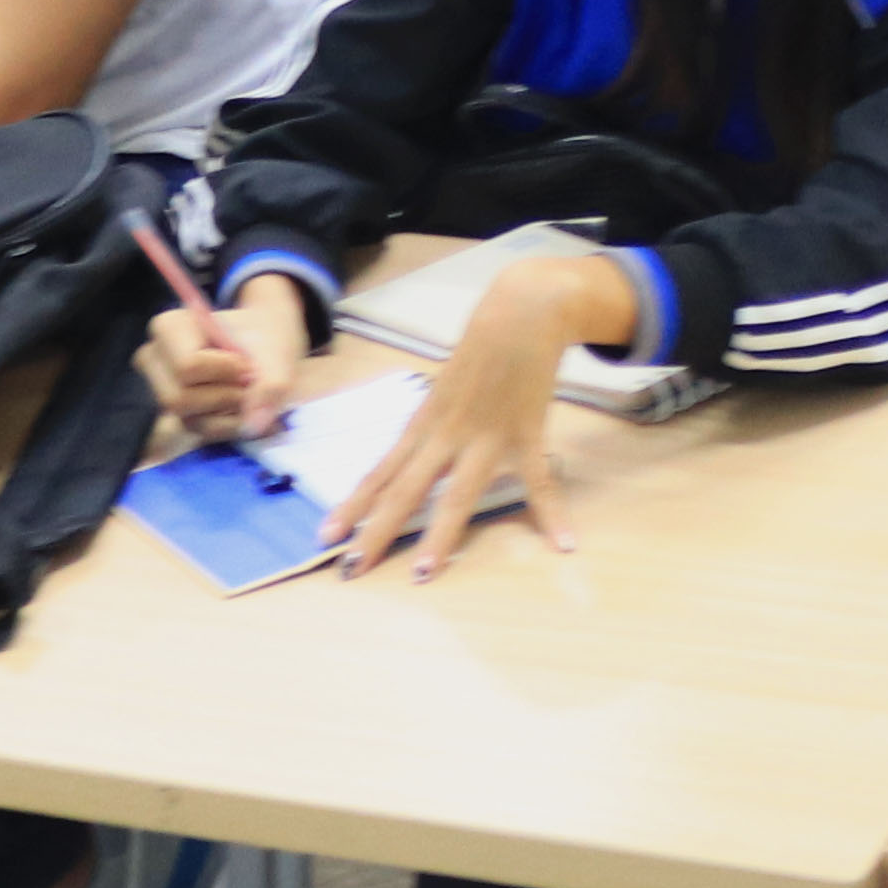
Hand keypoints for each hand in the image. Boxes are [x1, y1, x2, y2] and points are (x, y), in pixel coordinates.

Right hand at [138, 273, 311, 443]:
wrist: (268, 349)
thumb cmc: (265, 339)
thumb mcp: (278, 352)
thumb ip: (272, 384)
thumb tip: (254, 424)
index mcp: (170, 327)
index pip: (187, 365)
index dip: (224, 372)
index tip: (248, 365)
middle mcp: (154, 361)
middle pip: (179, 399)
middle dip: (225, 397)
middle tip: (252, 383)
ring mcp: (161, 391)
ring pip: (190, 420)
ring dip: (230, 415)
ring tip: (252, 395)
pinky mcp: (175, 416)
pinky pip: (199, 434)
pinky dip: (230, 427)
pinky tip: (248, 412)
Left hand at [329, 256, 598, 577]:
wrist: (520, 314)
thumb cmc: (478, 353)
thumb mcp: (441, 391)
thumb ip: (429, 429)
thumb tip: (408, 464)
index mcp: (423, 426)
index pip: (379, 473)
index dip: (352, 507)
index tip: (324, 539)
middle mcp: (445, 436)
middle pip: (404, 491)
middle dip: (376, 531)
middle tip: (351, 570)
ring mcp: (485, 437)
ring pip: (457, 493)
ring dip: (441, 534)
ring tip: (425, 573)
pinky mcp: (525, 433)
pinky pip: (539, 481)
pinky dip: (552, 513)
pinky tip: (563, 542)